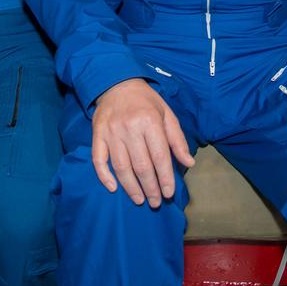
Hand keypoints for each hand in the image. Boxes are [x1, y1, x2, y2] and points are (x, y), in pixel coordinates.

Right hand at [90, 78, 194, 207]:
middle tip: (156, 202)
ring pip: (121, 167)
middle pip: (141, 166)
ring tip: (140, 200)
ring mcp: (112, 132)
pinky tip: (113, 188)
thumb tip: (188, 163)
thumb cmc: (145, 101)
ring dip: (131, 187)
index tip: (169, 193)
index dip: (165, 178)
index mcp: (150, 121)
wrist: (116, 82)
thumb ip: (177, 139)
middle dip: (150, 188)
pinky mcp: (98, 135)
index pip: (159, 156)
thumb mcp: (167, 114)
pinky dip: (104, 176)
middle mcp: (130, 128)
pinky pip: (98, 160)